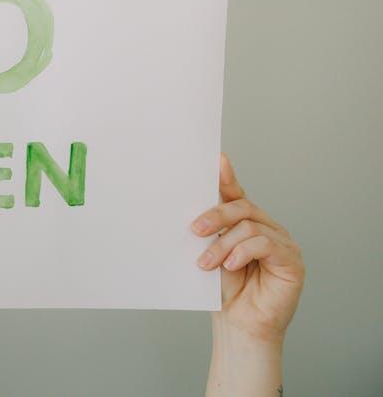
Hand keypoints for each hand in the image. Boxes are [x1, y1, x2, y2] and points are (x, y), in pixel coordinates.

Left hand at [192, 153, 304, 344]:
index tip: (216, 159)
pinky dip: (243, 252)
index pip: (236, 195)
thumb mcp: (211, 253)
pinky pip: (265, 245)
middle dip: (215, 216)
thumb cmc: (224, 290)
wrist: (239, 324)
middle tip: (194, 230)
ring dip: (223, 244)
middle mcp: (268, 228)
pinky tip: (230, 266)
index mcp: (248, 223)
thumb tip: (191, 210)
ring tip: (205, 263)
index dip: (227, 177)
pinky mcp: (292, 261)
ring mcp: (283, 243)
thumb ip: (208, 230)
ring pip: (250, 227)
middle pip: (242, 207)